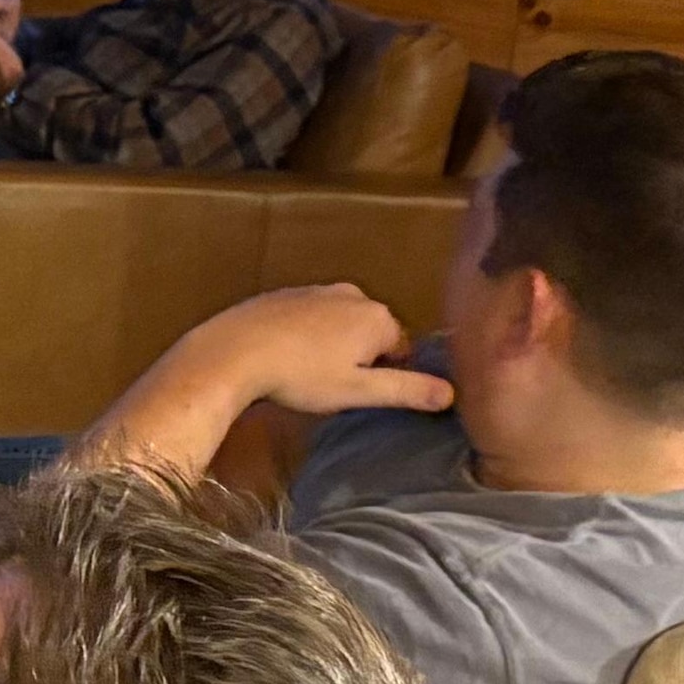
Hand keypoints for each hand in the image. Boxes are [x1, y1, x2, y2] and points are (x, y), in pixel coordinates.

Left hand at [178, 284, 460, 421]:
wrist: (233, 351)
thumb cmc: (301, 376)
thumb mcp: (358, 391)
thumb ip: (406, 389)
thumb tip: (451, 393)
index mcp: (377, 316)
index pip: (403, 349)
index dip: (385, 374)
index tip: (360, 392)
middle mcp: (352, 294)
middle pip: (372, 332)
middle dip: (360, 357)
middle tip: (333, 385)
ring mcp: (316, 289)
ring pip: (340, 323)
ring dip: (333, 345)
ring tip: (308, 374)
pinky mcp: (284, 294)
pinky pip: (310, 317)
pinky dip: (306, 334)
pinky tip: (286, 356)